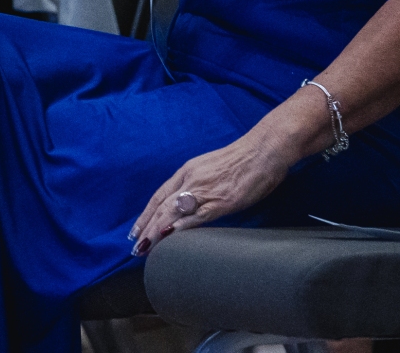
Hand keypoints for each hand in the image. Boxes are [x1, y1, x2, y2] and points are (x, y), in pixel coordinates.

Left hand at [127, 129, 294, 255]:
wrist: (264, 150)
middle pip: (161, 206)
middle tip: (135, 247)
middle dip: (146, 228)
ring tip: (145, 248)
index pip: (160, 196)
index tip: (137, 230)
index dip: (146, 214)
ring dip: (156, 232)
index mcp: (188, 170)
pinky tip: (169, 238)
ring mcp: (205, 191)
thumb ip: (200, 183)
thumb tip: (192, 201)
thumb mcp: (213, 168)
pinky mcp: (221, 202)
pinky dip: (180, 228)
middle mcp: (191, 180)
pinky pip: (196, 217)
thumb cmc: (244, 160)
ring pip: (172, 213)